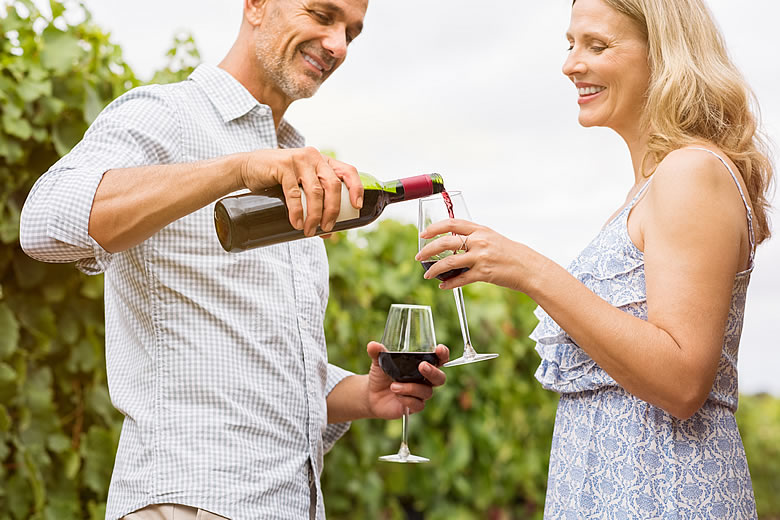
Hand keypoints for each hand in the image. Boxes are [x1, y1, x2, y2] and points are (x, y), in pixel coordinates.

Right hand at [239, 147, 362, 235]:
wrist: (247, 168)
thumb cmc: (277, 181)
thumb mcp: (300, 187)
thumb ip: (314, 204)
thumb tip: (329, 233)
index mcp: (323, 161)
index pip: (348, 171)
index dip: (356, 188)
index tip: (357, 206)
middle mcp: (314, 157)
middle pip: (333, 185)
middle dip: (333, 210)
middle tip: (327, 228)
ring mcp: (299, 160)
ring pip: (315, 191)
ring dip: (315, 215)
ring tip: (310, 231)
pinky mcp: (283, 166)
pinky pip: (294, 193)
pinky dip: (297, 211)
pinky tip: (297, 223)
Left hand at [365, 341, 448, 419]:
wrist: (371, 394)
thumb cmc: (381, 375)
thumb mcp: (379, 361)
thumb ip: (378, 352)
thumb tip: (372, 345)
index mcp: (422, 365)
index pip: (439, 360)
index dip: (443, 355)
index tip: (439, 349)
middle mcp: (425, 380)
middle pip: (440, 378)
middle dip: (433, 372)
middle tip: (421, 366)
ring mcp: (421, 394)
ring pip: (426, 392)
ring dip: (410, 388)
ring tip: (394, 386)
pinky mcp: (415, 407)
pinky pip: (418, 404)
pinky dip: (407, 399)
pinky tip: (396, 395)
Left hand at [415, 218, 534, 291]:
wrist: (528, 267)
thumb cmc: (510, 253)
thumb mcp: (492, 238)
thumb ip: (474, 238)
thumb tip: (454, 242)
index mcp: (480, 230)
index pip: (451, 223)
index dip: (434, 228)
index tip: (423, 234)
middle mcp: (479, 241)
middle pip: (445, 242)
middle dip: (428, 250)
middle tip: (419, 257)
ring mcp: (481, 257)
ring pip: (449, 262)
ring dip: (434, 270)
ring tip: (426, 275)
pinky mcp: (483, 273)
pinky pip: (460, 279)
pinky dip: (449, 283)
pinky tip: (443, 286)